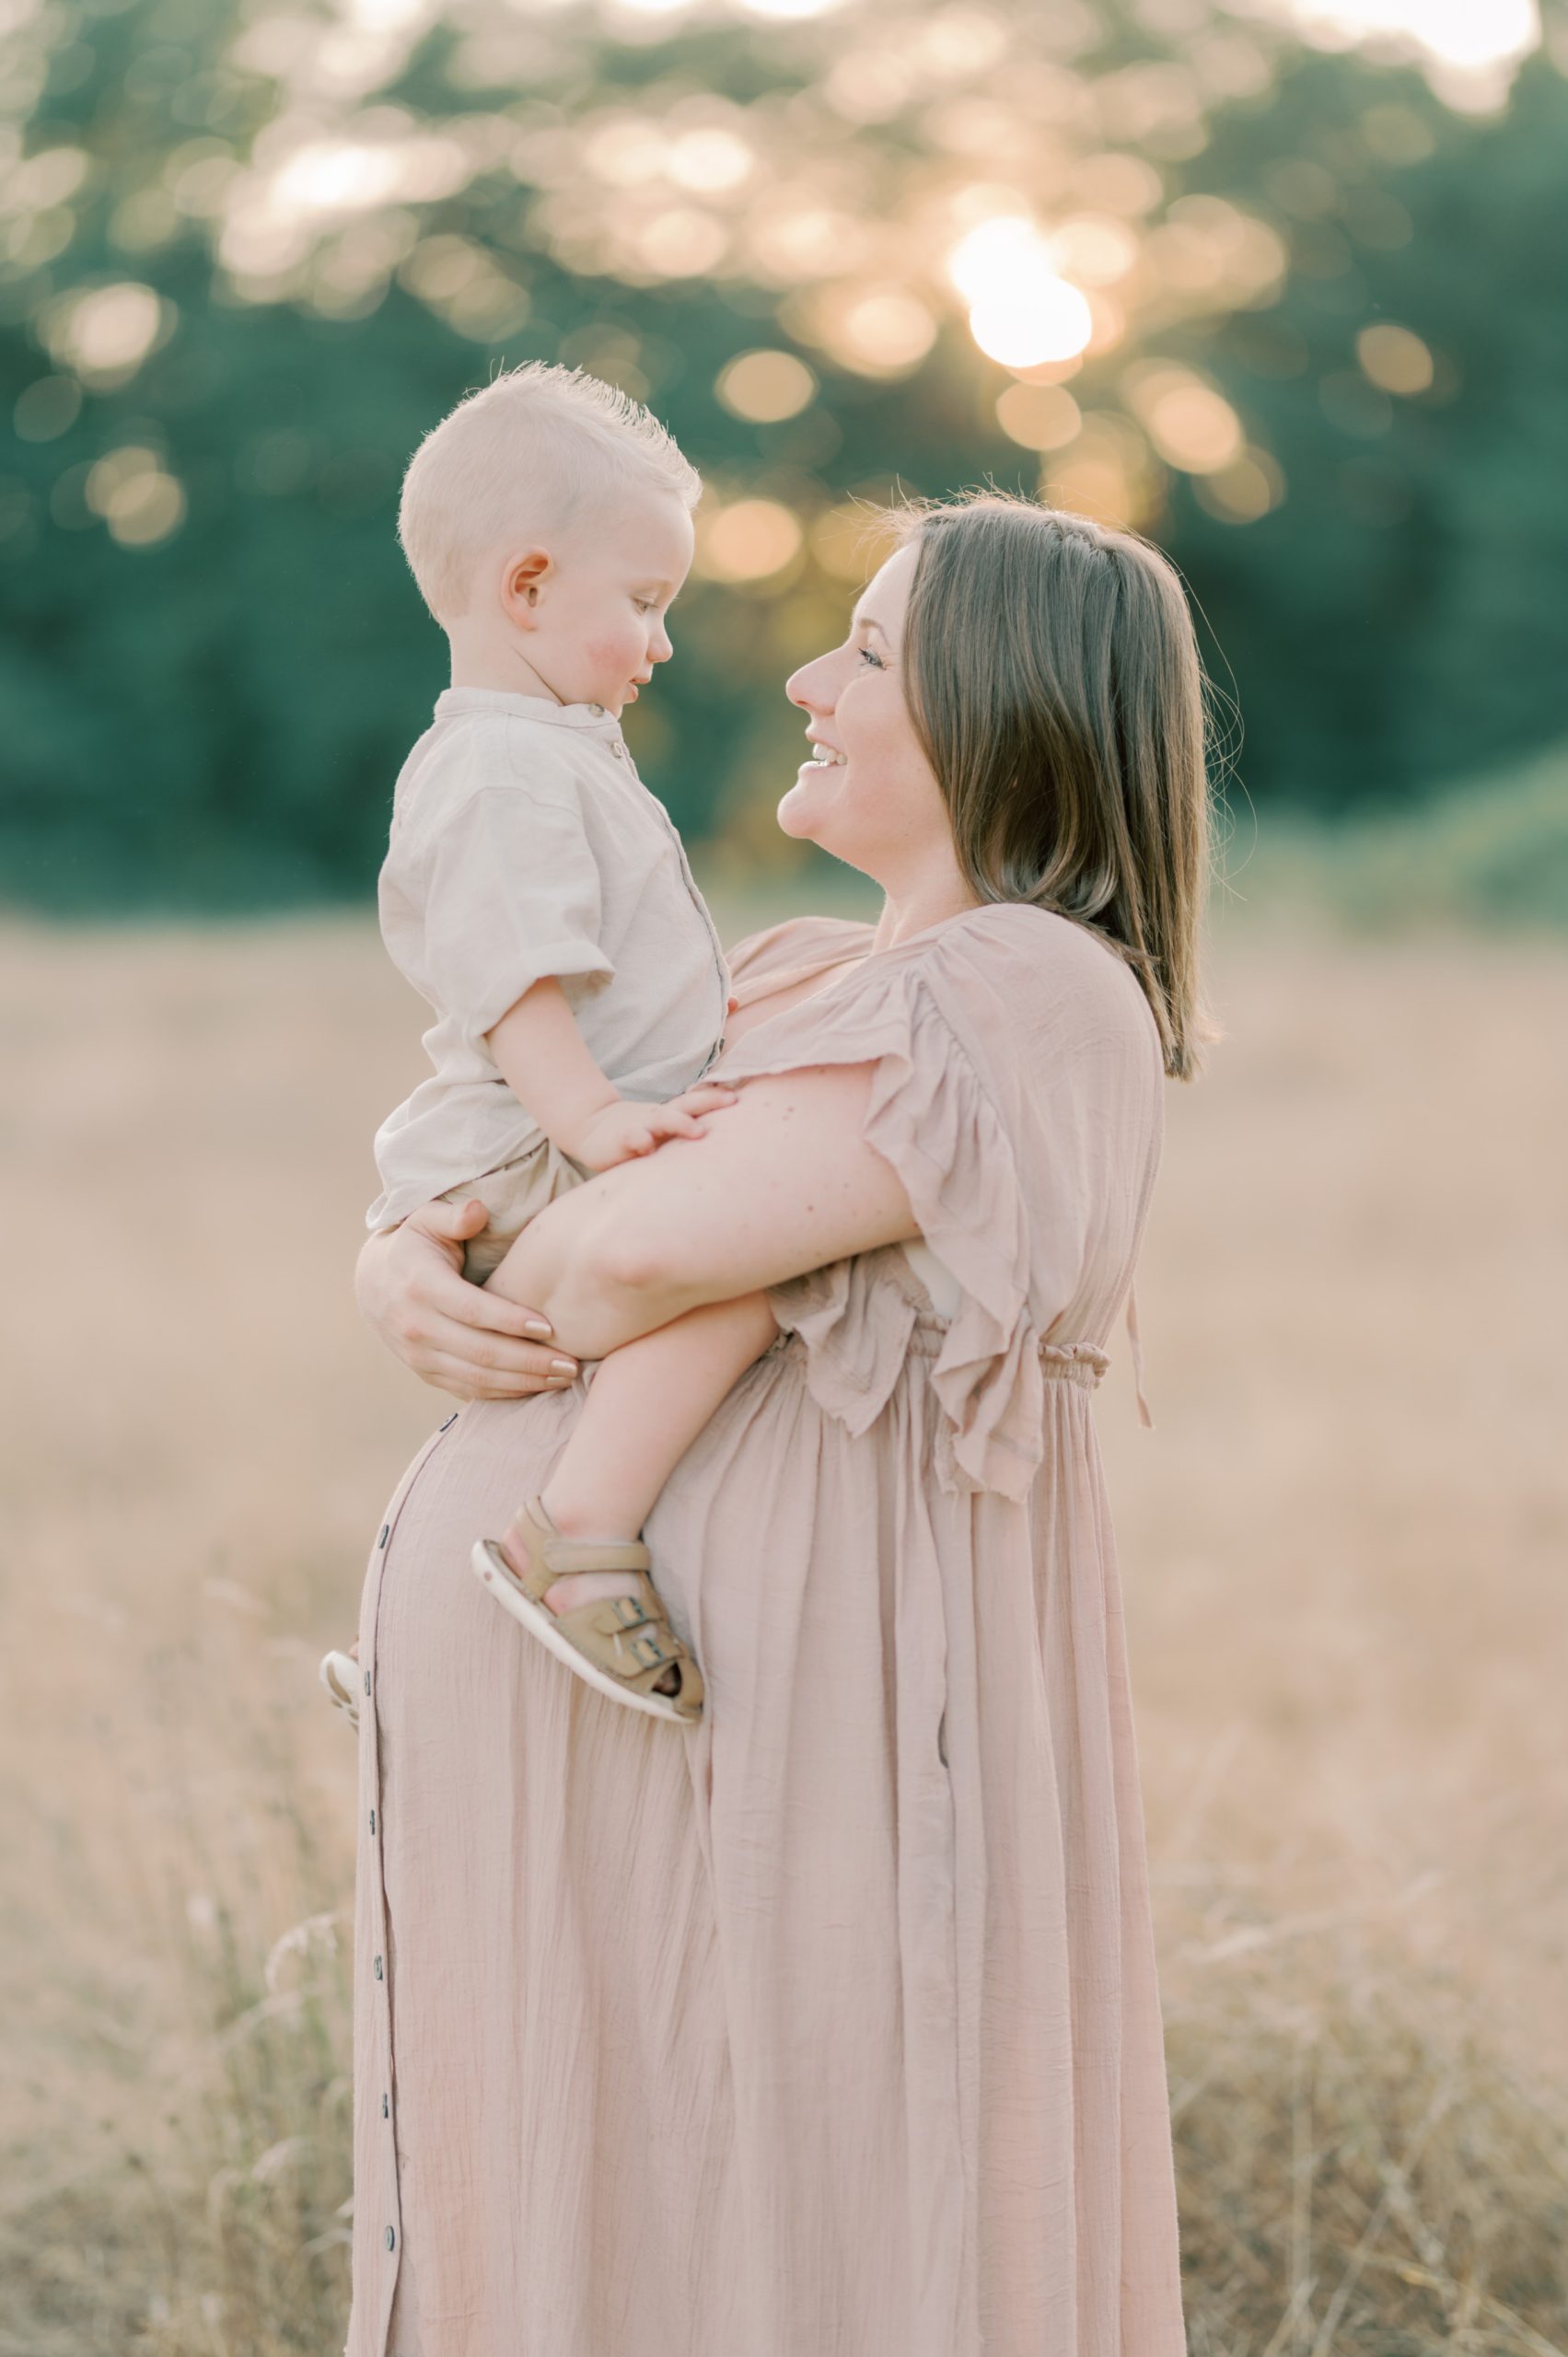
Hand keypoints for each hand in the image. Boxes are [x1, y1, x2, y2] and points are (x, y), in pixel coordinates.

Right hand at [355, 1197, 579, 1400]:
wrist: (372, 1283)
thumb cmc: (414, 1245)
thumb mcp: (426, 1219)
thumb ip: (453, 1215)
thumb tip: (478, 1211)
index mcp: (421, 1287)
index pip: (472, 1310)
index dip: (511, 1321)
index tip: (550, 1326)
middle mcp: (416, 1327)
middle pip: (481, 1352)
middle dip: (529, 1361)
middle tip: (571, 1362)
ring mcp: (418, 1356)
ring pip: (477, 1379)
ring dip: (524, 1382)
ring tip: (564, 1377)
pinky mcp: (425, 1373)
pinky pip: (468, 1390)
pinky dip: (505, 1393)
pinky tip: (537, 1385)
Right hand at [571, 1082, 738, 1171]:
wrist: (591, 1129)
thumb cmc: (637, 1133)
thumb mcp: (662, 1131)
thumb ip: (685, 1133)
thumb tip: (724, 1142)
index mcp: (671, 1114)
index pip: (698, 1102)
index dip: (718, 1098)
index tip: (743, 1096)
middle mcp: (660, 1117)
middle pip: (687, 1105)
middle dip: (710, 1102)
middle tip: (732, 1102)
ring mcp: (641, 1126)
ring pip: (663, 1119)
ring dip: (681, 1123)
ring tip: (699, 1131)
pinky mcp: (621, 1140)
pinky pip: (632, 1138)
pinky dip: (641, 1141)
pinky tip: (649, 1148)